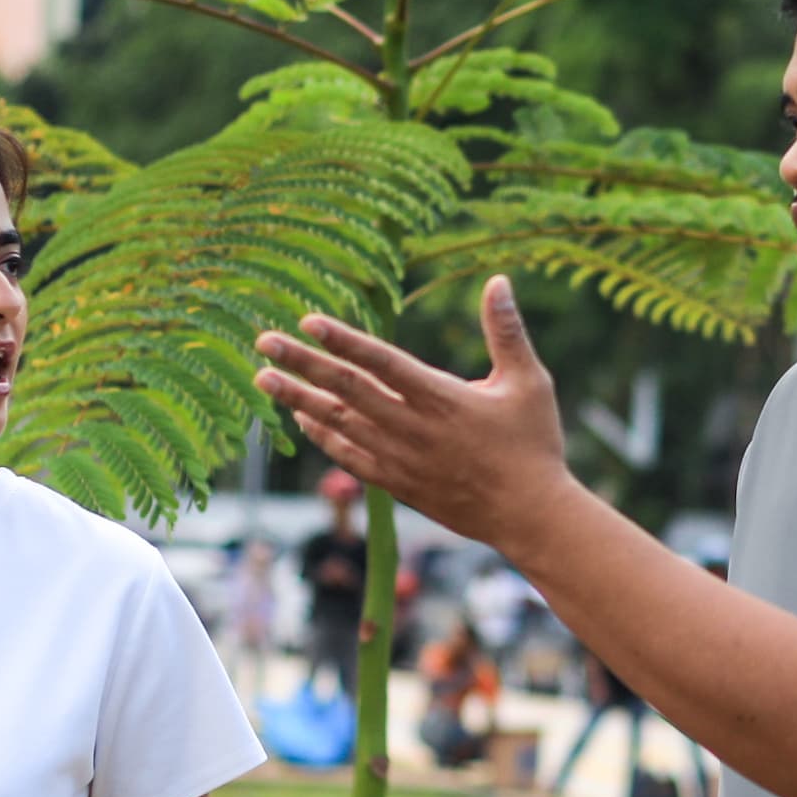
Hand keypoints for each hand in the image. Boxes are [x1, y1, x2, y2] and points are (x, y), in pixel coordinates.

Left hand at [255, 279, 573, 551]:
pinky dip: (321, 436)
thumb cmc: (533, 445)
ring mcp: (400, 459)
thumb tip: (498, 281)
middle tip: (264, 340)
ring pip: (338, 424)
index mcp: (442, 399)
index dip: (343, 340)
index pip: (381, 362)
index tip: (308, 321)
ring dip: (299, 399)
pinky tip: (301, 417)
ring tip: (264, 377)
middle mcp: (412, 428)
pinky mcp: (397, 483)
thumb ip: (507, 331)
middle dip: (302, 363)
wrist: (528, 516)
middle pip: (346, 390)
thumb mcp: (529, 382)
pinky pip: (348, 456)